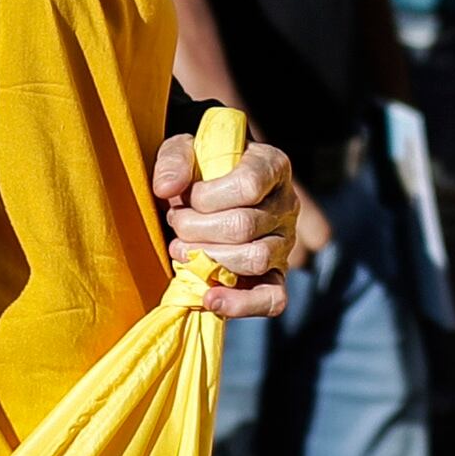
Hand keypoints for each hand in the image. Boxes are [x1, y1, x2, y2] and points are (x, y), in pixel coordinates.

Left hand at [150, 128, 297, 318]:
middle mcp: (287, 205)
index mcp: (272, 166)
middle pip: (246, 226)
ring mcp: (284, 243)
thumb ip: (174, 160)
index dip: (208, 196)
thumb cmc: (199, 171)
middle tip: (177, 224)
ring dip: (209, 259)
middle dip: (197, 229)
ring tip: (184, 251)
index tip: (186, 197)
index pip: (249, 185)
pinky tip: (210, 298)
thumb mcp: (184, 151)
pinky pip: (273, 299)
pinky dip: (241, 304)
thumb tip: (167, 189)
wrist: (207, 195)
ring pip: (256, 259)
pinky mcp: (276, 275)